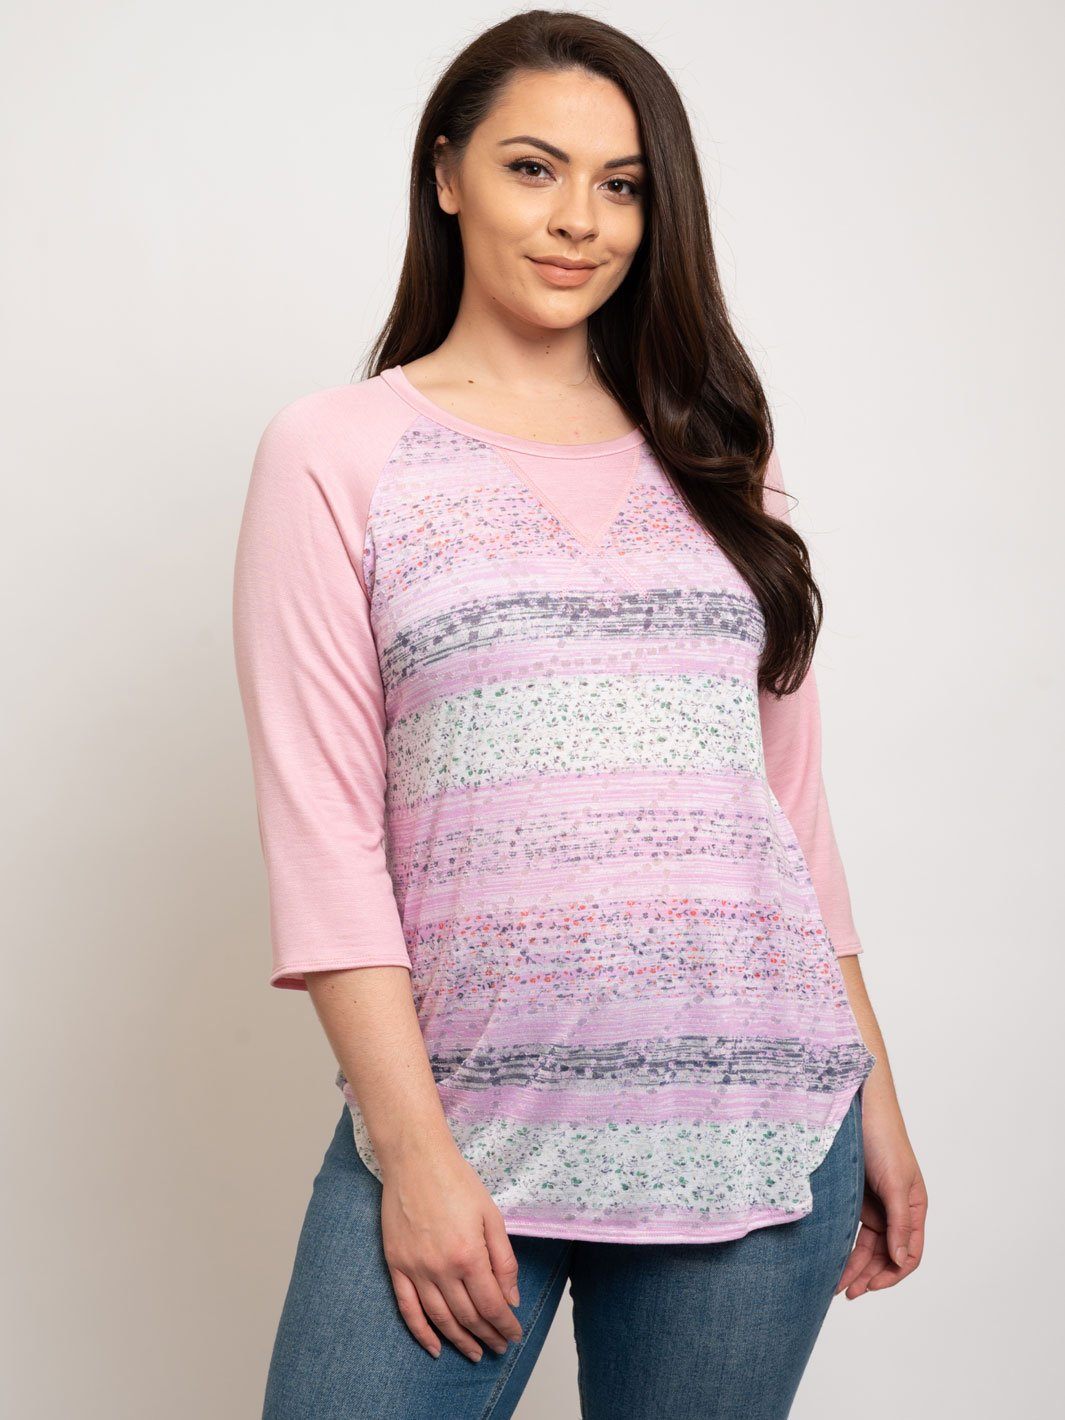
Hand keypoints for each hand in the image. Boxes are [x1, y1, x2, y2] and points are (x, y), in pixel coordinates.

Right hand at [380, 1145, 523, 1361]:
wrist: (415, 1159)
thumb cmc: (457, 1181)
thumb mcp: (492, 1215)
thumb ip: (504, 1259)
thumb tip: (510, 1298)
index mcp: (469, 1255)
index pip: (491, 1305)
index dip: (505, 1325)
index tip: (514, 1336)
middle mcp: (441, 1268)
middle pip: (468, 1316)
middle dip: (488, 1335)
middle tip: (500, 1347)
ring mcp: (415, 1269)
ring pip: (440, 1319)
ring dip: (460, 1341)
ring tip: (476, 1353)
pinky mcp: (396, 1265)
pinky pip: (408, 1309)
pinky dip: (422, 1333)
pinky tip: (435, 1348)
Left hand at [836, 1092, 926, 1298]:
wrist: (857, 1106)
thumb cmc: (883, 1138)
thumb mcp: (895, 1183)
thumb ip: (899, 1223)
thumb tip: (901, 1260)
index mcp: (913, 1208)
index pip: (910, 1253)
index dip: (892, 1274)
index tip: (870, 1287)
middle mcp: (895, 1209)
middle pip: (885, 1254)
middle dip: (868, 1275)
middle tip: (845, 1292)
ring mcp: (874, 1203)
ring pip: (866, 1245)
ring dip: (853, 1266)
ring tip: (834, 1285)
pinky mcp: (853, 1195)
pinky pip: (850, 1229)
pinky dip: (843, 1246)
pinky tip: (831, 1259)